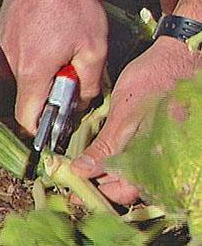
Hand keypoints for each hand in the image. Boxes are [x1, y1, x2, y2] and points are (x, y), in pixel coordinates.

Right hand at [0, 0, 107, 135]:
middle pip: (19, 102)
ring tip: (54, 60)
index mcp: (31, 73)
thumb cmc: (69, 4)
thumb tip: (83, 100)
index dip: (40, 129)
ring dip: (32, 82)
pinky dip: (23, 67)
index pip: (25, 120)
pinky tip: (42, 48)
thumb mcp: (94, 46)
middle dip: (40, 102)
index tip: (53, 125)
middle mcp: (7, 67)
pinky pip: (7, 67)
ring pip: (12, 85)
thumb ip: (90, 83)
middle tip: (62, 82)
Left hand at [71, 36, 200, 203]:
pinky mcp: (150, 136)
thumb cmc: (156, 81)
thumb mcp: (126, 113)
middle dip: (95, 180)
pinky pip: (129, 154)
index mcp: (155, 160)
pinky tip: (95, 150)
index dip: (95, 191)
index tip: (72, 188)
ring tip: (79, 163)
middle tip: (71, 173)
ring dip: (101, 169)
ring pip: (124, 170)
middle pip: (122, 184)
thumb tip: (82, 171)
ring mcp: (155, 148)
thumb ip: (107, 146)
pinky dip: (111, 155)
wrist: (177, 56)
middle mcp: (158, 160)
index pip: (121, 191)